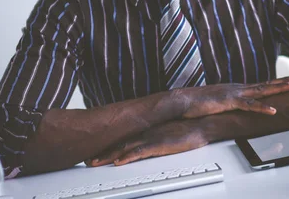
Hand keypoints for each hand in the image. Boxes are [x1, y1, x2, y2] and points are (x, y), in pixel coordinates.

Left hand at [87, 119, 206, 166]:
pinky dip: (128, 157)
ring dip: (109, 155)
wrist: (200, 124)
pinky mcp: (159, 144)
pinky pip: (140, 151)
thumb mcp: (165, 134)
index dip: (107, 146)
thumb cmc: (186, 129)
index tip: (95, 152)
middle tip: (88, 160)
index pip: (122, 139)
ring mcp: (151, 137)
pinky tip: (119, 162)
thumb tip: (144, 145)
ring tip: (95, 162)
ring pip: (125, 147)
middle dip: (102, 152)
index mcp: (146, 130)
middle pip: (119, 143)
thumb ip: (153, 138)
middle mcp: (145, 132)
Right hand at [177, 75, 288, 118]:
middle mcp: (237, 88)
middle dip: (282, 81)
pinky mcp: (229, 102)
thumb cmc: (196, 103)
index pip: (259, 84)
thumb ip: (227, 103)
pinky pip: (249, 106)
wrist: (182, 100)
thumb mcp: (216, 102)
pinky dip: (262, 108)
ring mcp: (234, 93)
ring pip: (261, 90)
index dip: (275, 82)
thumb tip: (232, 107)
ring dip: (278, 88)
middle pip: (265, 83)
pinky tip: (273, 111)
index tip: (288, 79)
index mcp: (235, 89)